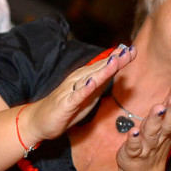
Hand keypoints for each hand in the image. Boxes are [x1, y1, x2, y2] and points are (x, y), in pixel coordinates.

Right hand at [19, 44, 136, 145]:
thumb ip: (100, 84)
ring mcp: (71, 92)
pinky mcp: (64, 104)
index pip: (104, 67)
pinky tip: (91, 83)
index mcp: (85, 80)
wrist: (38, 121)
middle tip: (130, 50)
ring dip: (102, 70)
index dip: (118, 58)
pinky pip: (75, 96)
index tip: (133, 49)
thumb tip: (114, 71)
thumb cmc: (64, 109)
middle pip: (99, 69)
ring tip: (115, 61)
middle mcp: (78, 81)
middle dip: (115, 60)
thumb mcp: (88, 97)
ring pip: (89, 79)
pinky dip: (84, 89)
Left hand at [115, 73, 170, 170]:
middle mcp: (161, 135)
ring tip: (159, 108)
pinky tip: (134, 132)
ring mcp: (148, 145)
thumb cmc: (155, 141)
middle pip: (169, 121)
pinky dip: (134, 140)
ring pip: (153, 132)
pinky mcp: (133, 154)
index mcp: (169, 125)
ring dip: (155, 120)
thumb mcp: (166, 120)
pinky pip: (134, 147)